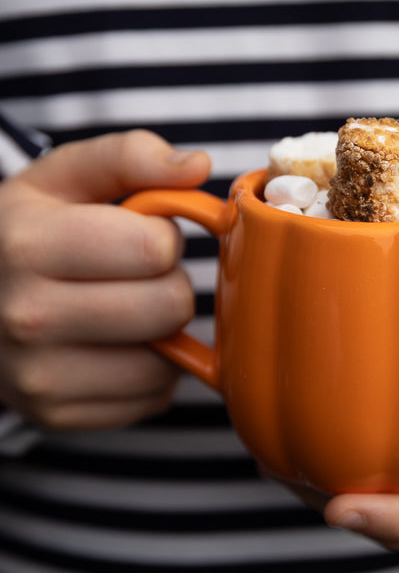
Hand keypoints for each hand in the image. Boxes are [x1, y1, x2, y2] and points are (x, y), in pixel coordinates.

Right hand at [0, 130, 209, 429]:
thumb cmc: (29, 232)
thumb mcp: (65, 176)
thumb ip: (131, 156)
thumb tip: (197, 166)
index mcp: (28, 244)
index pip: (155, 248)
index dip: (162, 236)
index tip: (137, 234)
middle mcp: (26, 316)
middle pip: (168, 306)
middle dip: (167, 283)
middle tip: (133, 275)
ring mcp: (39, 376)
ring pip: (167, 361)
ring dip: (162, 332)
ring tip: (124, 307)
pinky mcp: (58, 415)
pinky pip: (152, 398)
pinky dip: (151, 372)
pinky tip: (117, 345)